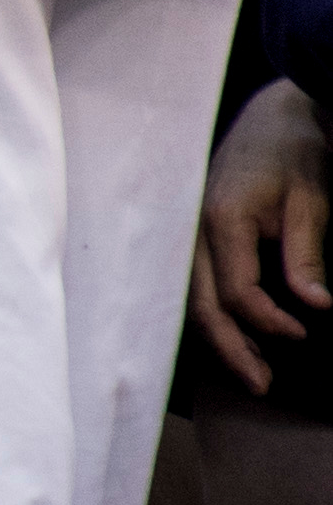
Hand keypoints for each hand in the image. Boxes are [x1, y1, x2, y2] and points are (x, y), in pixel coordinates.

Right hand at [193, 80, 331, 392]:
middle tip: (261, 385)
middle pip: (203, 304)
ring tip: (251, 371)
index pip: (239, 290)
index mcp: (222, 221)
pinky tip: (237, 335)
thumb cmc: (294, 155)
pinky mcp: (196, 235)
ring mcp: (189, 233)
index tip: (304, 333)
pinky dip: (216, 315)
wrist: (273, 118)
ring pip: (194, 299)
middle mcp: (193, 232)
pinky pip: (199, 285)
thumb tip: (315, 307)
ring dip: (221, 337)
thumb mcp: (311, 203)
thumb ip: (306, 256)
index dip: (270, 320)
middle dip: (231, 348)